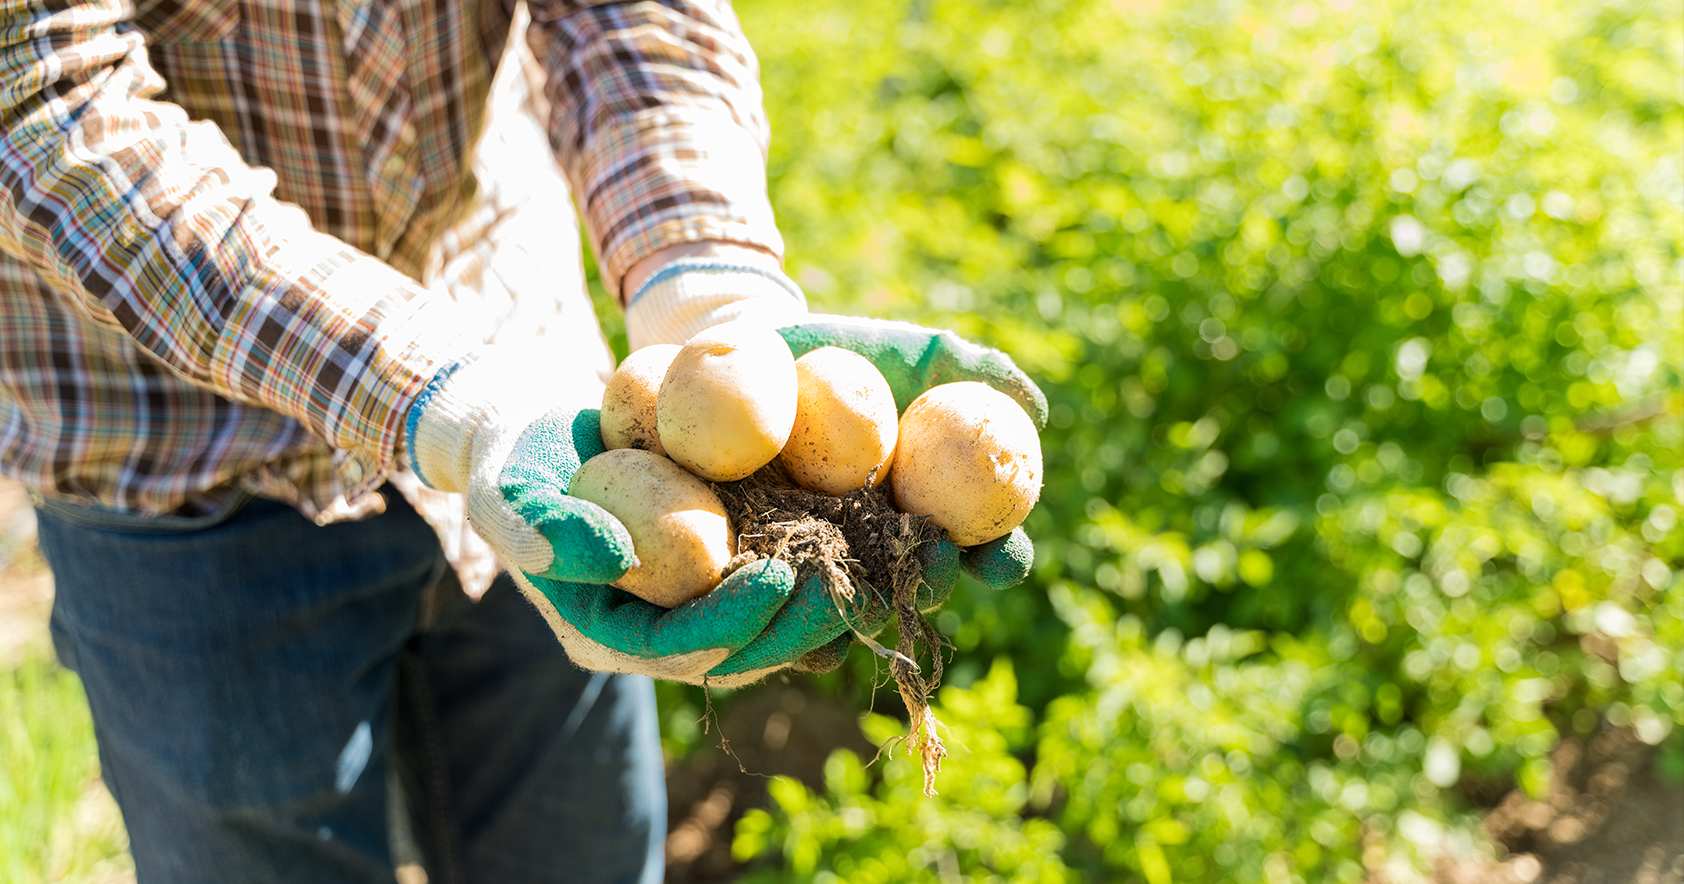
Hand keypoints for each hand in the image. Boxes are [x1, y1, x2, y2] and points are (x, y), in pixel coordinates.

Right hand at [403, 351, 846, 683]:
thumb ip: (543, 529)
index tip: (781, 576)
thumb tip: (614, 556)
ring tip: (890, 565)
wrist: (540, 429)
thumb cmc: (515, 459)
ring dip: (838, 599)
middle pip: (744, 647)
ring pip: (779, 621)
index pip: (679, 647)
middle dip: (802, 621)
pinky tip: (888, 531)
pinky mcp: (732, 567)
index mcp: (607, 635)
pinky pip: (792, 575)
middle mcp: (661, 633)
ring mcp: (700, 603)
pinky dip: (838, 557)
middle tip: (854, 580)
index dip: (734, 620)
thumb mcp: (508, 489)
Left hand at [777, 313, 1046, 589]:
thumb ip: (975, 372)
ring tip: (868, 594)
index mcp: (935, 509)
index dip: (1002, 559)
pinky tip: (794, 611)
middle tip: (937, 559)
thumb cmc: (851, 353)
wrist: (754, 359)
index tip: (1001, 555)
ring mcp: (830, 562)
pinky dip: (797, 625)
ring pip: (859, 602)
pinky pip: (788, 606)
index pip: (985, 546)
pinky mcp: (772, 568)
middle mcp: (887, 546)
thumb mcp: (915, 353)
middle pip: (923, 582)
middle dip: (936, 581)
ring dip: (871, 606)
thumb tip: (1033, 408)